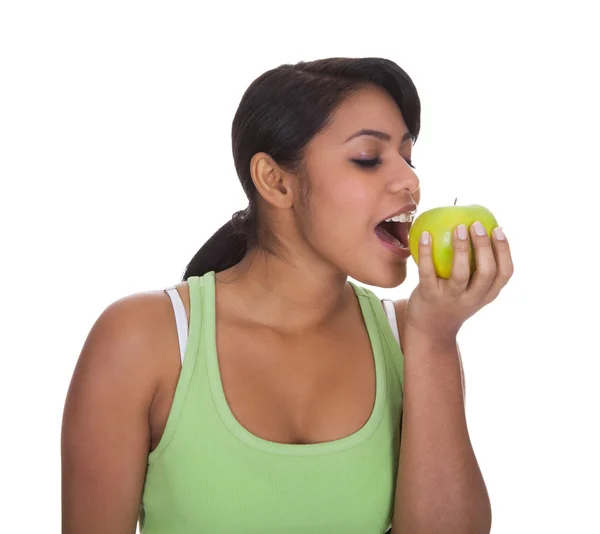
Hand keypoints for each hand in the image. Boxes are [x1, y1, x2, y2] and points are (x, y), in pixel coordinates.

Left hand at [405, 221, 513, 340]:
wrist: (429, 329)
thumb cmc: (452, 300)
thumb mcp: (471, 291)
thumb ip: (477, 269)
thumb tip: (478, 228)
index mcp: (487, 294)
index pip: (505, 273)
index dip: (504, 250)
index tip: (498, 229)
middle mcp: (473, 298)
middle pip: (486, 272)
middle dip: (485, 246)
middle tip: (477, 224)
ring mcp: (451, 298)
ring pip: (461, 274)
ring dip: (461, 248)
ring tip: (459, 227)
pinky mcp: (430, 296)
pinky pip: (428, 272)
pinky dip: (427, 252)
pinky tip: (426, 235)